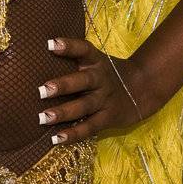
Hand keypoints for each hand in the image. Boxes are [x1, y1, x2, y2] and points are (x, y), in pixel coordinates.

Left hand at [38, 37, 164, 145]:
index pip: (84, 49)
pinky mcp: (108, 117)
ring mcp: (105, 99)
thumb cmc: (107, 73)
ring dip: (64, 112)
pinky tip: (56, 138)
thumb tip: (40, 54)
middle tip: (42, 90)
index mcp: (97, 61)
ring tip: (44, 118)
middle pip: (83, 81)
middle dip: (63, 85)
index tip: (50, 44)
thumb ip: (75, 58)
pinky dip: (74, 134)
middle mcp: (101, 79)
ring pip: (84, 106)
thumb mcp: (96, 61)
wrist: (143, 88)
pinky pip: (90, 127)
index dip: (69, 46)